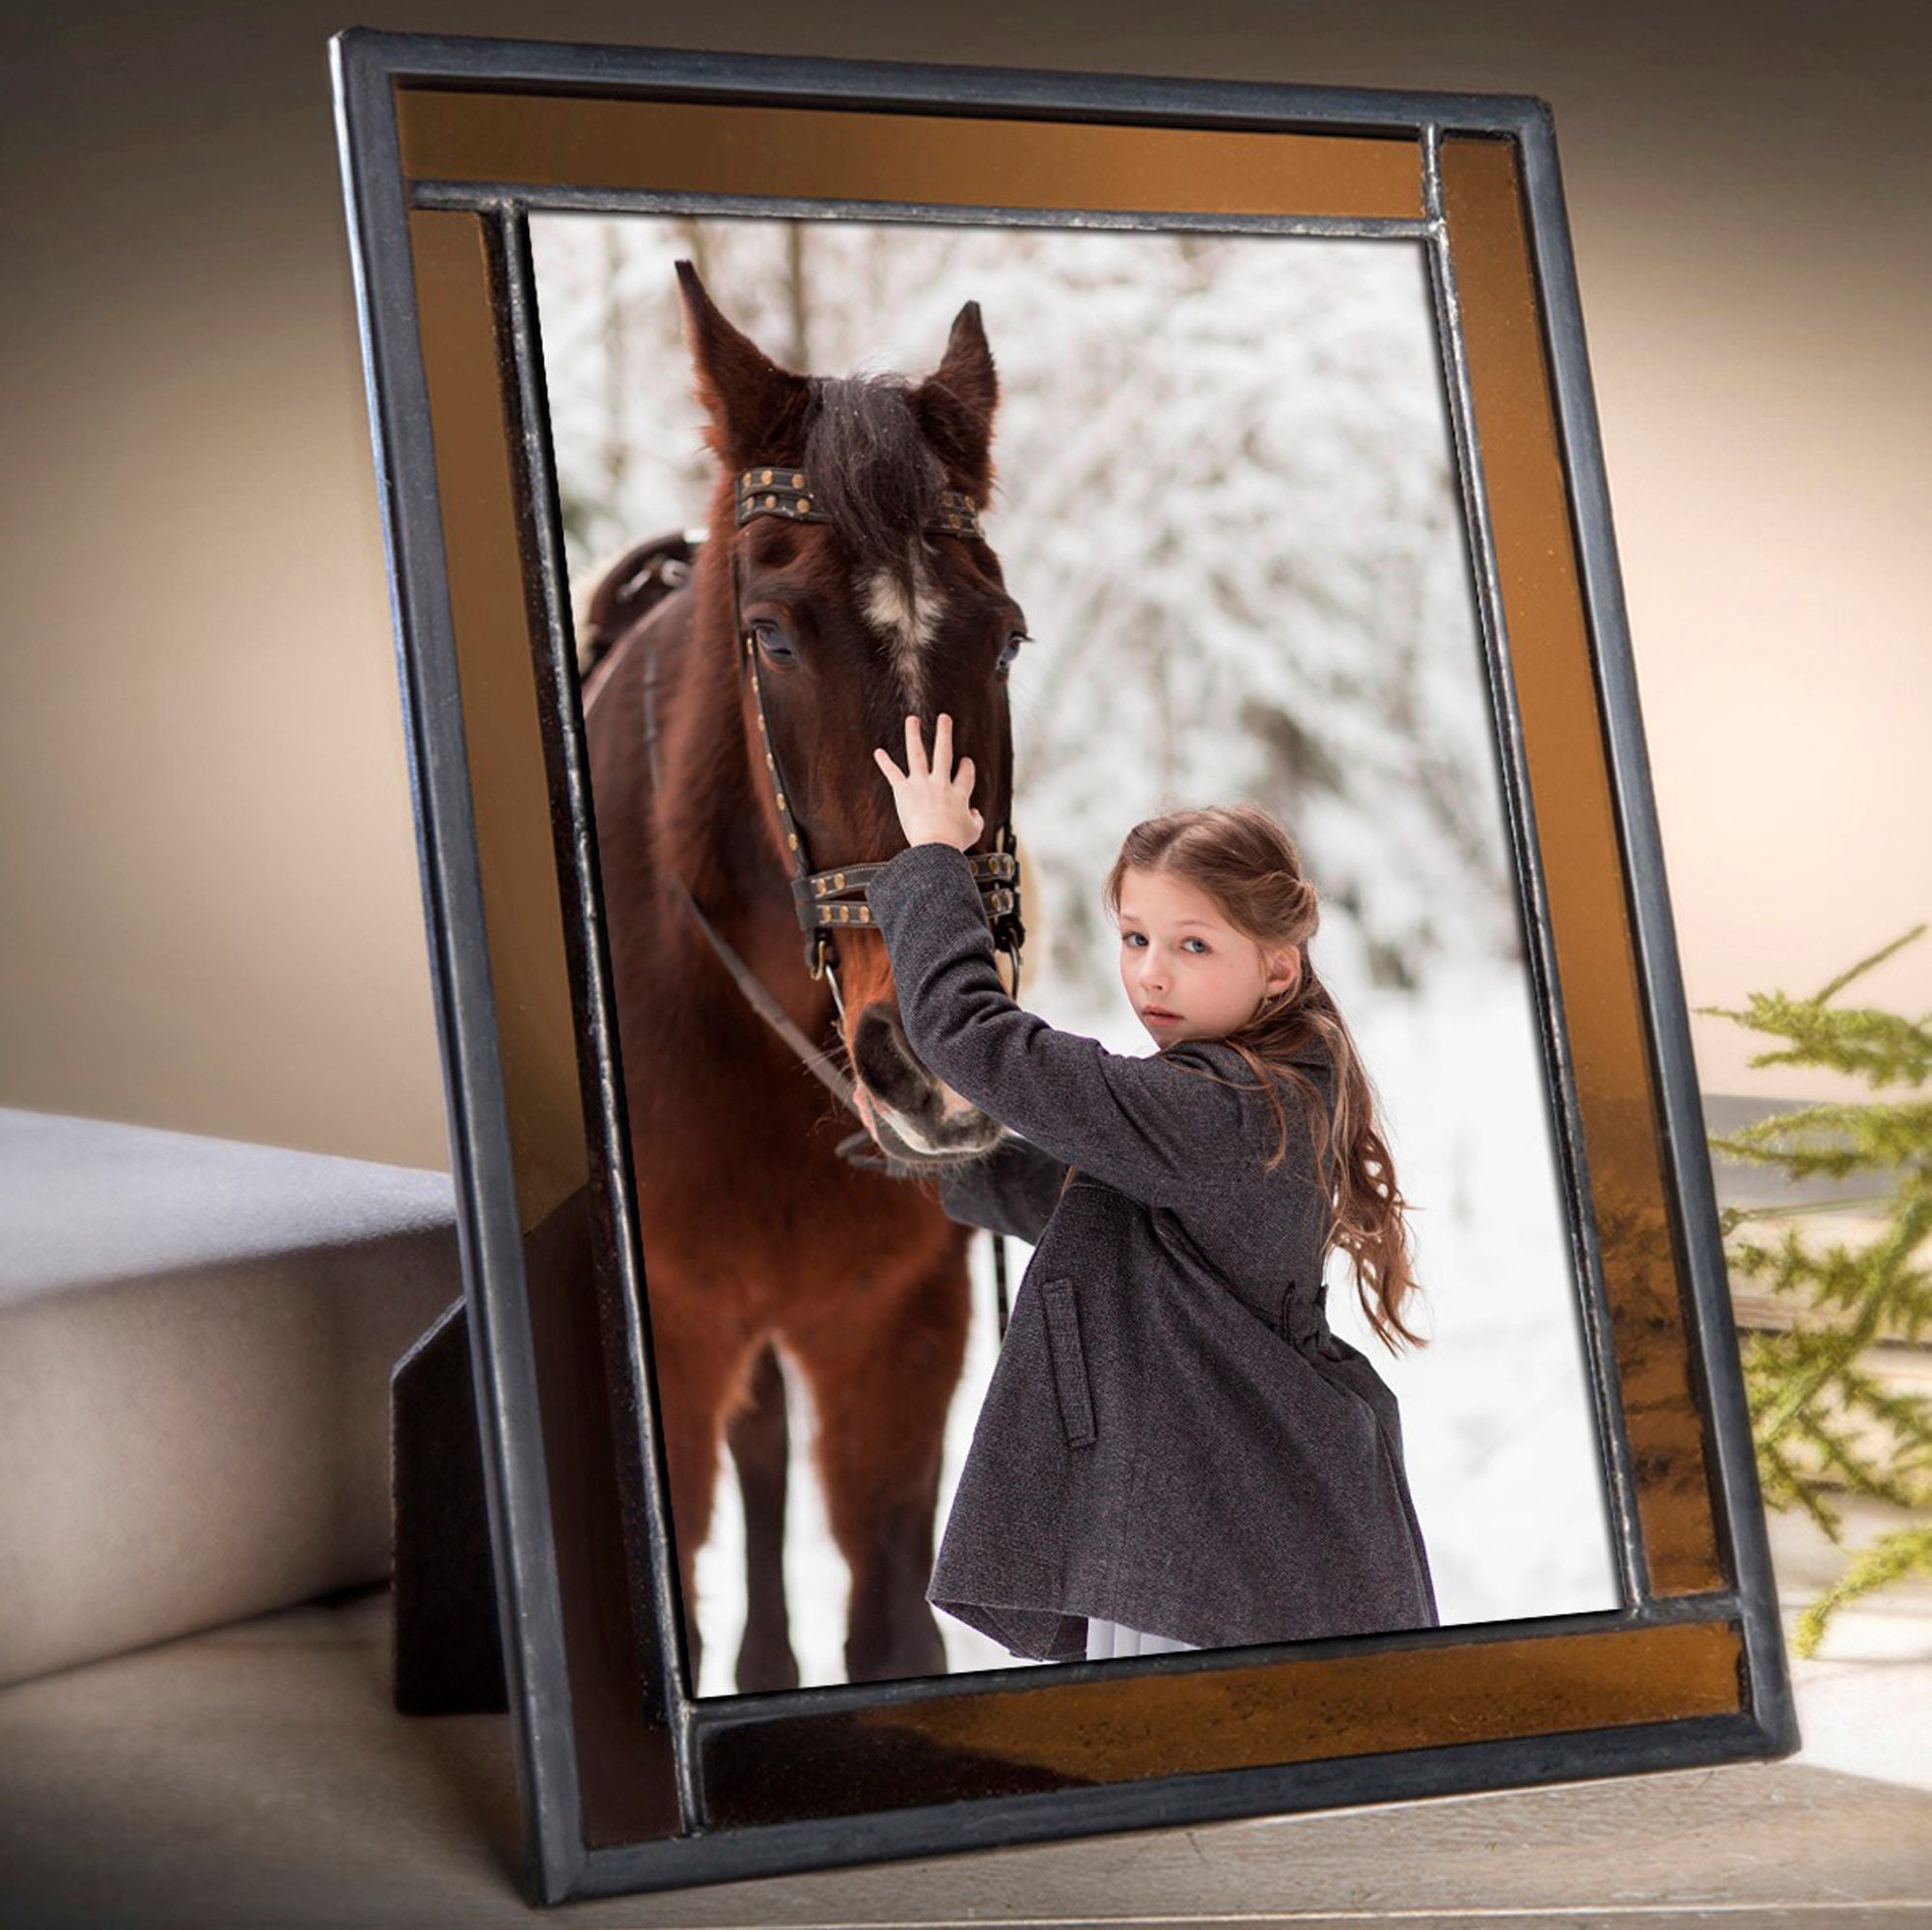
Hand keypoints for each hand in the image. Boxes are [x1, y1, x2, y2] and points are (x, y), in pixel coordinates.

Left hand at [873, 714, 982, 850]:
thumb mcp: (974, 831)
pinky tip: (878, 752)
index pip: (965, 774)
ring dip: (914, 735)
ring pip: (918, 753)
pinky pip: (893, 773)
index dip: (966, 767)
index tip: (965, 762)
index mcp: (959, 793)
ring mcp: (922, 784)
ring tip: (912, 720)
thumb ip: (976, 820)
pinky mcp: (904, 791)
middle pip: (944, 752)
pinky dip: (885, 763)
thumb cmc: (955, 842)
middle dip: (944, 733)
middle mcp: (941, 783)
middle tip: (945, 718)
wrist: (936, 846)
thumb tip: (975, 813)